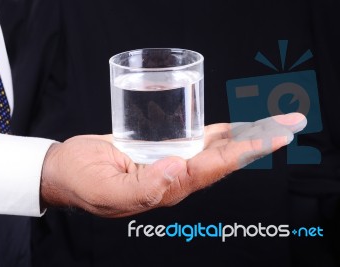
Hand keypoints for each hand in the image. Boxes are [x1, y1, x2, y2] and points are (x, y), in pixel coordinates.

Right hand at [40, 113, 306, 217]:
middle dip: (258, 140)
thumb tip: (177, 170)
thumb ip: (142, 189)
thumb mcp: (105, 190)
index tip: (276, 136)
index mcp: (166, 188)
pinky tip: (234, 125)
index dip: (246, 150)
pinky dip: (217, 131)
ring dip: (244, 134)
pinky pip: (194, 138)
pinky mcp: (159, 147)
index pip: (213, 168)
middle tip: (291, 123)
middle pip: (224, 157)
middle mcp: (174, 175)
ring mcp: (169, 161)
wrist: (65, 170)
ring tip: (273, 121)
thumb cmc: (81, 181)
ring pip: (214, 147)